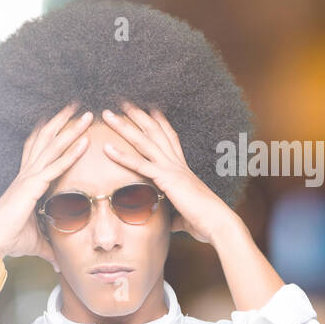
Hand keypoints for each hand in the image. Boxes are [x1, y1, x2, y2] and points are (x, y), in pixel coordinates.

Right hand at [0, 103, 90, 262]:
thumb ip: (49, 248)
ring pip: (52, 147)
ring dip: (70, 129)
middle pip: (45, 140)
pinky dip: (70, 154)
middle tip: (77, 103)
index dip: (50, 132)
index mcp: (25, 182)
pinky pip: (54, 167)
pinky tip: (83, 142)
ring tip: (86, 113)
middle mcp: (26, 175)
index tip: (62, 118)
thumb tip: (58, 263)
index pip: (39, 150)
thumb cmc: (8, 241)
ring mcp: (28, 179)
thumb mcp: (35, 243)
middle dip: (61, 120)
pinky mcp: (31, 188)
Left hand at [99, 102, 242, 244]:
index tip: (150, 107)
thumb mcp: (183, 213)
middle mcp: (177, 163)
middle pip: (154, 132)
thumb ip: (173, 213)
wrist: (217, 223)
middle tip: (122, 100)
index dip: (160, 122)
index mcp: (182, 168)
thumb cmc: (203, 221)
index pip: (170, 138)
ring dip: (124, 126)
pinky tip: (106, 148)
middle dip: (137, 115)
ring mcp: (171, 169)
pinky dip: (122, 156)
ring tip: (107, 114)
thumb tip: (168, 221)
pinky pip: (140, 165)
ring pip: (144, 141)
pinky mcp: (166, 179)